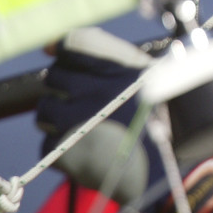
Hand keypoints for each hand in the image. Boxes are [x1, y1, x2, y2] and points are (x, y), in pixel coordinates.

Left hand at [37, 28, 157, 203]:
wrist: (167, 169)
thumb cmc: (161, 120)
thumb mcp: (144, 74)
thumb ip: (103, 53)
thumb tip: (52, 47)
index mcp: (113, 67)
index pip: (71, 43)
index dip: (64, 49)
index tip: (59, 53)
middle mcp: (90, 88)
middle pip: (54, 77)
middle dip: (66, 90)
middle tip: (88, 104)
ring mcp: (73, 120)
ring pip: (46, 110)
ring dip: (60, 119)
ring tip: (88, 130)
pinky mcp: (64, 150)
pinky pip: (48, 142)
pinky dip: (63, 148)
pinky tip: (88, 151)